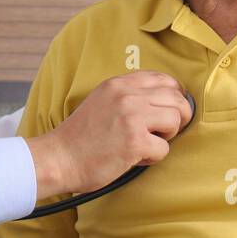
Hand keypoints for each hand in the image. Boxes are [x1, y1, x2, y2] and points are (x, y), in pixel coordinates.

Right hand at [27, 71, 192, 198]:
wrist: (58, 158)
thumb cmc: (80, 136)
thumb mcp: (102, 101)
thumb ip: (128, 95)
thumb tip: (164, 100)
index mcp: (118, 84)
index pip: (164, 79)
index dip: (174, 96)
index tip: (169, 110)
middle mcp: (127, 95)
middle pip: (177, 99)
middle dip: (178, 118)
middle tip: (163, 132)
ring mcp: (131, 117)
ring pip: (175, 120)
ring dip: (166, 137)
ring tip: (146, 143)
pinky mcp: (135, 142)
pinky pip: (164, 148)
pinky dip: (152, 158)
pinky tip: (134, 158)